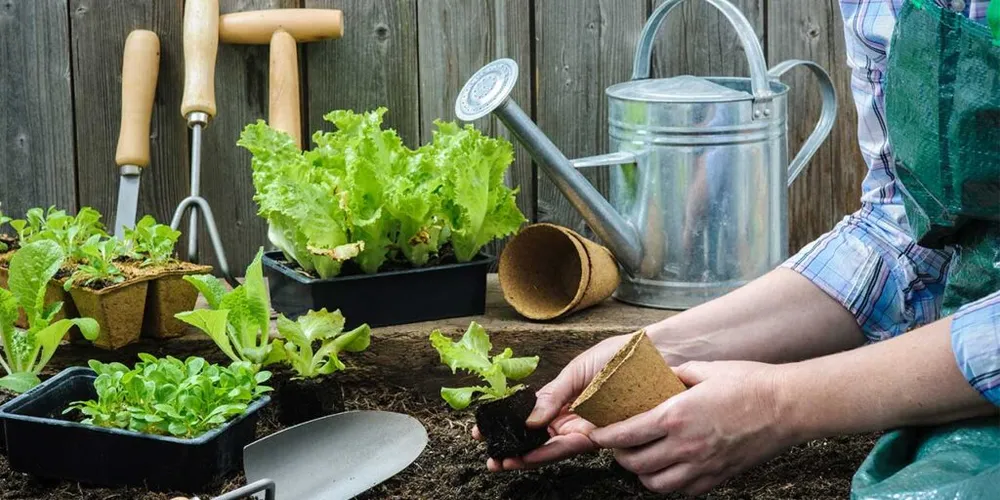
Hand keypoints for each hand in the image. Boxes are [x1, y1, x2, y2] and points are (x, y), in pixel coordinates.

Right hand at [472, 334, 631, 470]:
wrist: (656, 354)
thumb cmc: (620, 357)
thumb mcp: (577, 370)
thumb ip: (553, 394)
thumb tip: (528, 417)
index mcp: (564, 402)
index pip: (530, 419)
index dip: (507, 426)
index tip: (481, 431)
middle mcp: (574, 419)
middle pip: (539, 440)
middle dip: (513, 451)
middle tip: (492, 459)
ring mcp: (589, 429)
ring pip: (553, 448)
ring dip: (528, 456)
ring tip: (506, 462)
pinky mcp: (606, 435)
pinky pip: (576, 446)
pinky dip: (552, 450)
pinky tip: (533, 453)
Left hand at [589, 361, 791, 495]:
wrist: (788, 406)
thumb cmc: (748, 383)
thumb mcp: (703, 369)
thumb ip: (673, 375)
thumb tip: (655, 375)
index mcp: (675, 416)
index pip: (625, 434)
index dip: (603, 436)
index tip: (593, 432)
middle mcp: (685, 446)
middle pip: (634, 462)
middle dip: (619, 454)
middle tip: (616, 444)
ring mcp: (702, 466)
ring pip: (655, 483)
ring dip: (641, 472)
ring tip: (640, 458)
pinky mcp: (717, 478)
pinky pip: (682, 490)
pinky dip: (668, 482)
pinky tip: (669, 468)